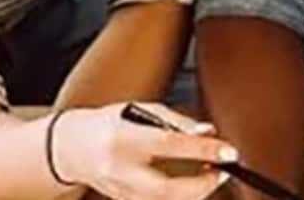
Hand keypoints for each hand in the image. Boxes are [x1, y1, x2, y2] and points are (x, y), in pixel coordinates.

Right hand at [51, 102, 237, 199]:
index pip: (170, 145)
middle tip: (222, 172)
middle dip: (202, 186)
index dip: (203, 150)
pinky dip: (180, 197)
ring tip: (208, 175)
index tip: (229, 152)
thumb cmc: (110, 124)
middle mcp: (119, 169)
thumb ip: (176, 122)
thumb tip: (209, 132)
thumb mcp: (141, 111)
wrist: (74, 148)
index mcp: (123, 138)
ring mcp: (120, 191)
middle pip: (167, 190)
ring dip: (194, 193)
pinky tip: (191, 186)